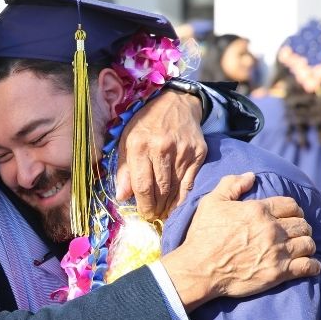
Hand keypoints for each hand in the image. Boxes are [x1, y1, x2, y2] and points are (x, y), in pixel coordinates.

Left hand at [115, 90, 206, 218]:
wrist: (177, 103)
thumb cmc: (146, 123)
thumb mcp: (127, 140)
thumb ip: (123, 169)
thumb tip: (122, 196)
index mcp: (139, 145)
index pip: (142, 185)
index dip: (143, 204)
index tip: (144, 214)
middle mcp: (162, 148)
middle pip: (160, 189)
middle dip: (156, 207)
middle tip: (153, 216)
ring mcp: (183, 151)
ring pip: (176, 189)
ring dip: (169, 205)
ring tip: (163, 212)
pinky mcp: (198, 153)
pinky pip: (190, 183)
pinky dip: (184, 197)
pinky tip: (177, 204)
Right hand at [160, 172, 320, 311]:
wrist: (199, 269)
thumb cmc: (202, 235)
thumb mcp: (211, 202)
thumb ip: (231, 184)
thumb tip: (251, 176)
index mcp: (258, 210)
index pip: (291, 204)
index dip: (293, 209)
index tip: (290, 214)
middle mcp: (272, 230)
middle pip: (302, 224)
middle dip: (301, 226)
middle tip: (294, 231)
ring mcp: (277, 252)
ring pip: (308, 244)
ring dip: (306, 244)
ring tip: (300, 247)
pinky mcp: (278, 273)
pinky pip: (309, 267)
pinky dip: (313, 265)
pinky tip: (309, 265)